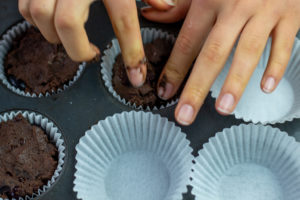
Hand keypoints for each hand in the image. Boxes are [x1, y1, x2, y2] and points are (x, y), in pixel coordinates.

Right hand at [18, 0, 146, 86]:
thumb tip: (166, 8)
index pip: (124, 21)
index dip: (132, 53)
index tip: (136, 77)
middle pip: (66, 23)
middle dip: (77, 49)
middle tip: (89, 54)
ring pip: (39, 15)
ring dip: (55, 36)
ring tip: (72, 39)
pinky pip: (26, 8)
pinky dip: (38, 21)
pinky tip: (53, 22)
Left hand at [147, 0, 299, 124]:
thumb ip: (178, 5)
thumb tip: (149, 15)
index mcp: (209, 0)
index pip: (187, 41)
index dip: (174, 69)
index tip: (165, 93)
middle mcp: (235, 7)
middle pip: (213, 53)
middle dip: (197, 87)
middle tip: (185, 116)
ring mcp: (264, 12)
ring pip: (248, 52)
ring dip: (235, 83)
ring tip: (222, 108)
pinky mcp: (290, 16)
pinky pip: (283, 44)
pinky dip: (276, 66)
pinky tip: (266, 87)